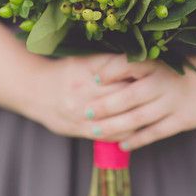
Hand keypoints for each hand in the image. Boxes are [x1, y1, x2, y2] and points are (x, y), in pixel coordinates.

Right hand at [21, 53, 155, 140]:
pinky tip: (138, 130)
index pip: (119, 71)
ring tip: (154, 114)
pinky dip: (125, 134)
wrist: (34, 92)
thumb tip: (138, 62)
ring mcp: (81, 112)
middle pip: (121, 94)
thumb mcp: (82, 60)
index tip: (154, 74)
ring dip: (138, 117)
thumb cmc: (64, 72)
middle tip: (160, 94)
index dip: (139, 73)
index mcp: (86, 70)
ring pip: (117, 118)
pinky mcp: (79, 128)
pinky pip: (108, 135)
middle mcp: (83, 90)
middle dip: (142, 95)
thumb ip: (107, 63)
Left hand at [83, 52, 195, 149]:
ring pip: (138, 118)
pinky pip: (154, 132)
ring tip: (96, 131)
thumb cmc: (181, 70)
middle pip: (128, 96)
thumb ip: (136, 66)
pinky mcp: (182, 120)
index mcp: (156, 63)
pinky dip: (137, 140)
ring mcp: (172, 102)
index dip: (109, 71)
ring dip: (115, 127)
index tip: (93, 79)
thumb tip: (100, 73)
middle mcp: (163, 82)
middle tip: (86, 112)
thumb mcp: (161, 61)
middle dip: (105, 106)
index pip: (128, 65)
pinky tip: (122, 145)